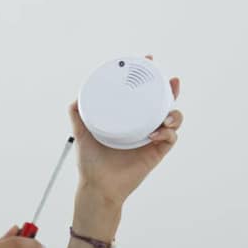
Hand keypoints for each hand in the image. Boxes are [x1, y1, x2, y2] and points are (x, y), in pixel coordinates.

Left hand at [68, 54, 182, 205]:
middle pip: (163, 103)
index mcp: (128, 119)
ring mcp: (151, 139)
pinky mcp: (156, 153)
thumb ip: (77, 116)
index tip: (150, 61)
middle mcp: (142, 126)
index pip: (142, 95)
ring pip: (173, 119)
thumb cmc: (91, 163)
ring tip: (164, 116)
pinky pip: (170, 138)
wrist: (98, 186)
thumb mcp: (81, 133)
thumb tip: (74, 100)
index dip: (149, 79)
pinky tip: (155, 132)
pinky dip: (167, 132)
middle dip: (171, 89)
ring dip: (174, 113)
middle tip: (172, 81)